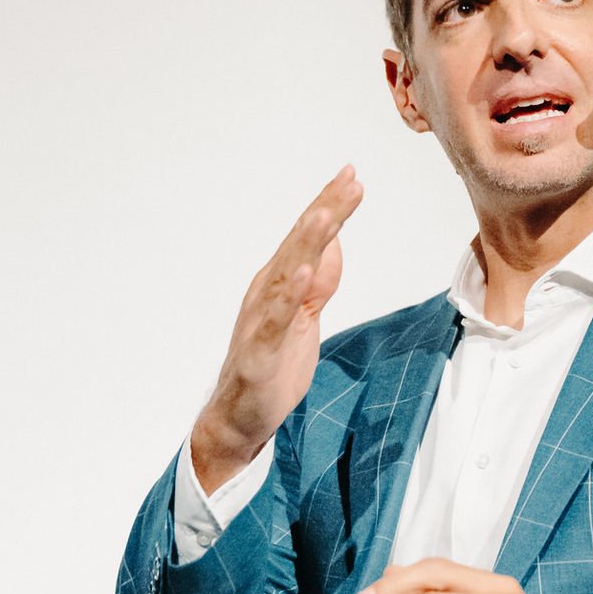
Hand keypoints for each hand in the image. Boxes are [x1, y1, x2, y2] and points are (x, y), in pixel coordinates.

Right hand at [191, 165, 362, 490]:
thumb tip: (334, 242)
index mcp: (279, 283)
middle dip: (324, 211)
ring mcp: (261, 320)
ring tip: (325, 214)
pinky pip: (274, 320)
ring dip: (305, 243)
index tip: (352, 176)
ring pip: (286, 274)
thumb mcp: (306, 316)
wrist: (240, 417)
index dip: (329, 206)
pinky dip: (289, 296)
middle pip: (299, 245)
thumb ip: (319, 280)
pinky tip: (303, 274)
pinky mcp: (260, 352)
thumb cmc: (272, 365)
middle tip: (348, 180)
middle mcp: (266, 293)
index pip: (308, 238)